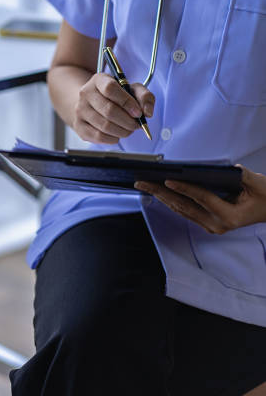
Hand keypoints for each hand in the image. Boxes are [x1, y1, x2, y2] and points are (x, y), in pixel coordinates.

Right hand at [72, 73, 154, 143]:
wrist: (91, 103)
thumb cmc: (115, 96)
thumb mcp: (132, 89)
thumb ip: (144, 97)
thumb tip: (147, 112)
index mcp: (99, 80)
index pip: (110, 89)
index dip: (127, 102)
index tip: (138, 113)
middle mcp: (85, 94)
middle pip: (109, 110)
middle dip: (128, 121)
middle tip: (137, 125)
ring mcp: (80, 111)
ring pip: (104, 126)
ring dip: (122, 131)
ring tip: (128, 130)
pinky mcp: (78, 126)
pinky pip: (98, 137)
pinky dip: (112, 139)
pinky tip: (117, 134)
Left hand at [135, 166, 265, 234]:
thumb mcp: (259, 184)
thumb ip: (243, 177)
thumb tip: (228, 169)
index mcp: (229, 216)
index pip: (202, 198)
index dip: (184, 188)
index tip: (168, 180)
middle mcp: (217, 224)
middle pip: (184, 206)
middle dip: (160, 192)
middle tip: (142, 182)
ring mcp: (210, 226)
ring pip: (180, 210)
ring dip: (161, 197)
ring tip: (144, 185)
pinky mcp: (206, 223)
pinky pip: (185, 211)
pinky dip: (170, 200)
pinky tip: (157, 191)